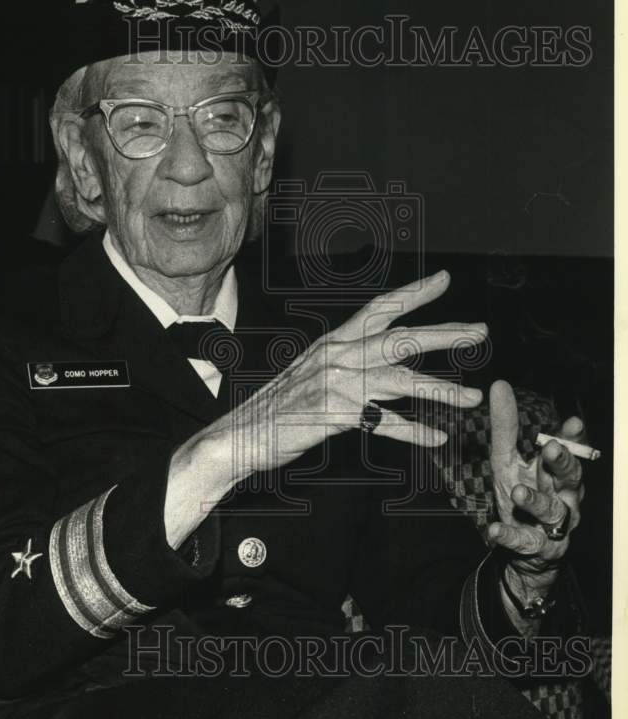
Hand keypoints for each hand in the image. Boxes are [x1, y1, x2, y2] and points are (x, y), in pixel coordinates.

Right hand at [166, 270, 486, 546]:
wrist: (239, 434)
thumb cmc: (275, 408)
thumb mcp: (311, 374)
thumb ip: (344, 365)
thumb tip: (375, 363)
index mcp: (333, 343)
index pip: (379, 309)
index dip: (413, 294)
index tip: (444, 281)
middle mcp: (338, 356)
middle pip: (402, 338)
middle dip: (445, 334)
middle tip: (480, 332)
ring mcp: (338, 384)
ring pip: (401, 380)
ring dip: (441, 389)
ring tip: (472, 399)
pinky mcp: (336, 415)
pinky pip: (385, 423)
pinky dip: (414, 431)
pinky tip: (437, 437)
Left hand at [487, 380, 584, 599]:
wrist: (524, 548)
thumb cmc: (521, 493)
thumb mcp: (507, 458)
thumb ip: (506, 426)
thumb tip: (499, 385)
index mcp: (556, 472)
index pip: (569, 451)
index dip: (572, 438)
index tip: (572, 423)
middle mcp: (562, 495)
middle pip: (570, 478)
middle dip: (563, 463)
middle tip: (551, 449)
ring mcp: (552, 523)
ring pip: (553, 511)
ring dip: (537, 501)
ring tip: (519, 491)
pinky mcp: (536, 546)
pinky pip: (524, 541)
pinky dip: (509, 536)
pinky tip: (494, 531)